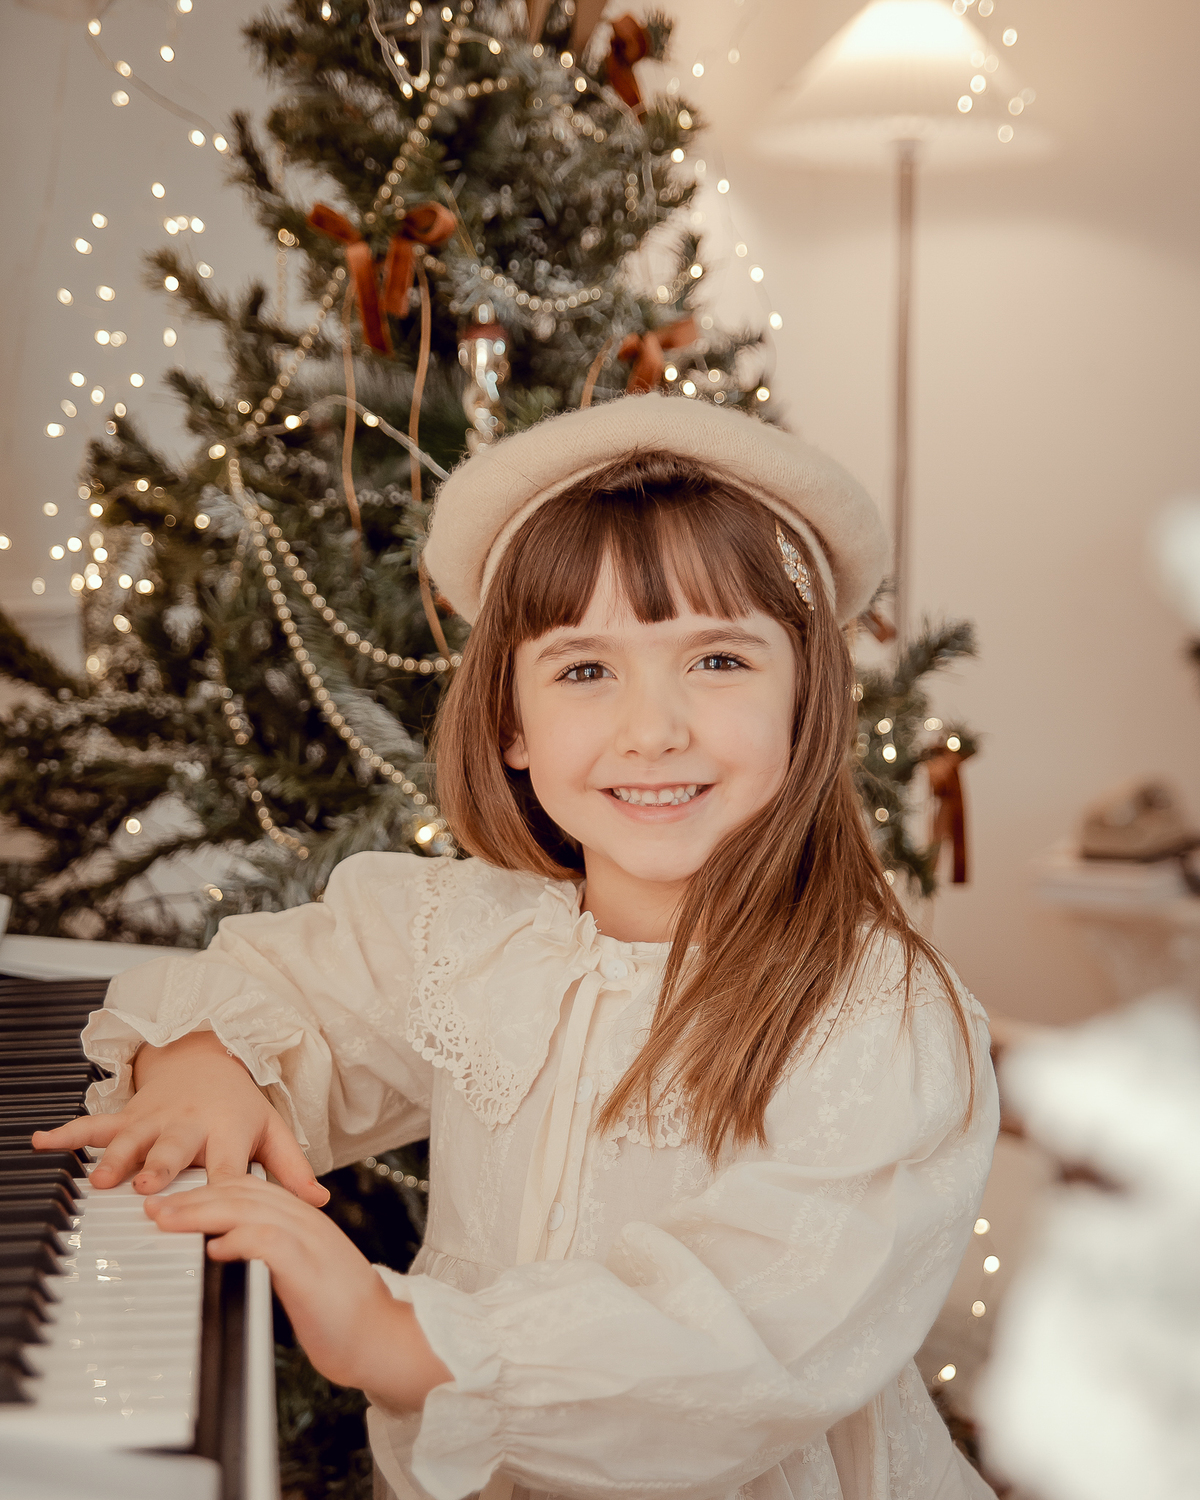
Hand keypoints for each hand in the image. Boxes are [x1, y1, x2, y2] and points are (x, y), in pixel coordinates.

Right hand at [32, 1030, 327, 1205]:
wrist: (207, 1054)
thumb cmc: (239, 1104)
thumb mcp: (271, 1131)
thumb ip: (292, 1170)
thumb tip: (319, 1203)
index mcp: (227, 1132)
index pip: (225, 1167)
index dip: (218, 1190)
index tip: (210, 1215)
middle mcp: (189, 1124)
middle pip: (173, 1149)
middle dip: (160, 1167)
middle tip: (147, 1186)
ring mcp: (155, 1118)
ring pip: (132, 1138)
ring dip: (116, 1157)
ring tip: (100, 1178)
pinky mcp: (128, 1114)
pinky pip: (95, 1123)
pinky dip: (68, 1132)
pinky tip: (42, 1142)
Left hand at [145, 1176, 450, 1406]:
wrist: (384, 1338)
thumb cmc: (344, 1316)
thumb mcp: (304, 1274)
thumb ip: (274, 1256)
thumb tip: (231, 1254)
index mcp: (304, 1219)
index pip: (250, 1187)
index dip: (207, 1189)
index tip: (171, 1202)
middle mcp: (307, 1221)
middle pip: (243, 1192)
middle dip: (193, 1197)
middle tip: (155, 1208)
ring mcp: (310, 1241)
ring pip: (250, 1208)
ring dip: (203, 1212)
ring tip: (168, 1221)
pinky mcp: (310, 1268)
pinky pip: (269, 1241)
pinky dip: (239, 1239)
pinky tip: (215, 1248)